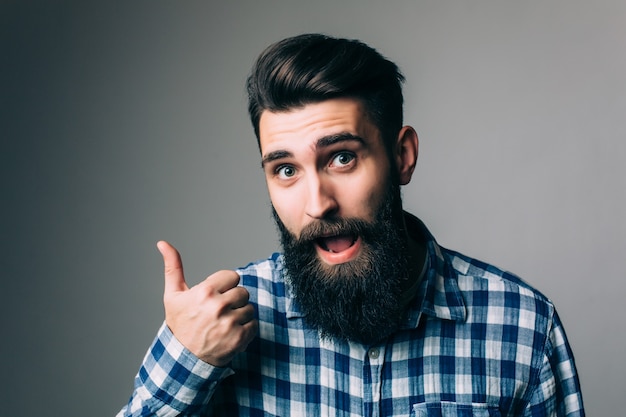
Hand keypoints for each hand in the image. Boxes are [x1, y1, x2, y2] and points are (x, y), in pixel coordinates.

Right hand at [157, 240, 257, 366]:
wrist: (182, 358)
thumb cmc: (179, 324)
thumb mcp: (173, 294)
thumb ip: (173, 266)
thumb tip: (163, 242)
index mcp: (205, 292)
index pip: (233, 276)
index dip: (225, 286)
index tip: (216, 296)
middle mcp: (218, 306)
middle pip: (243, 292)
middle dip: (234, 300)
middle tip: (220, 311)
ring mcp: (230, 323)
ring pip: (250, 308)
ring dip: (240, 314)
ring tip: (224, 323)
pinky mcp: (239, 338)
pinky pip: (254, 324)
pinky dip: (246, 329)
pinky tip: (231, 332)